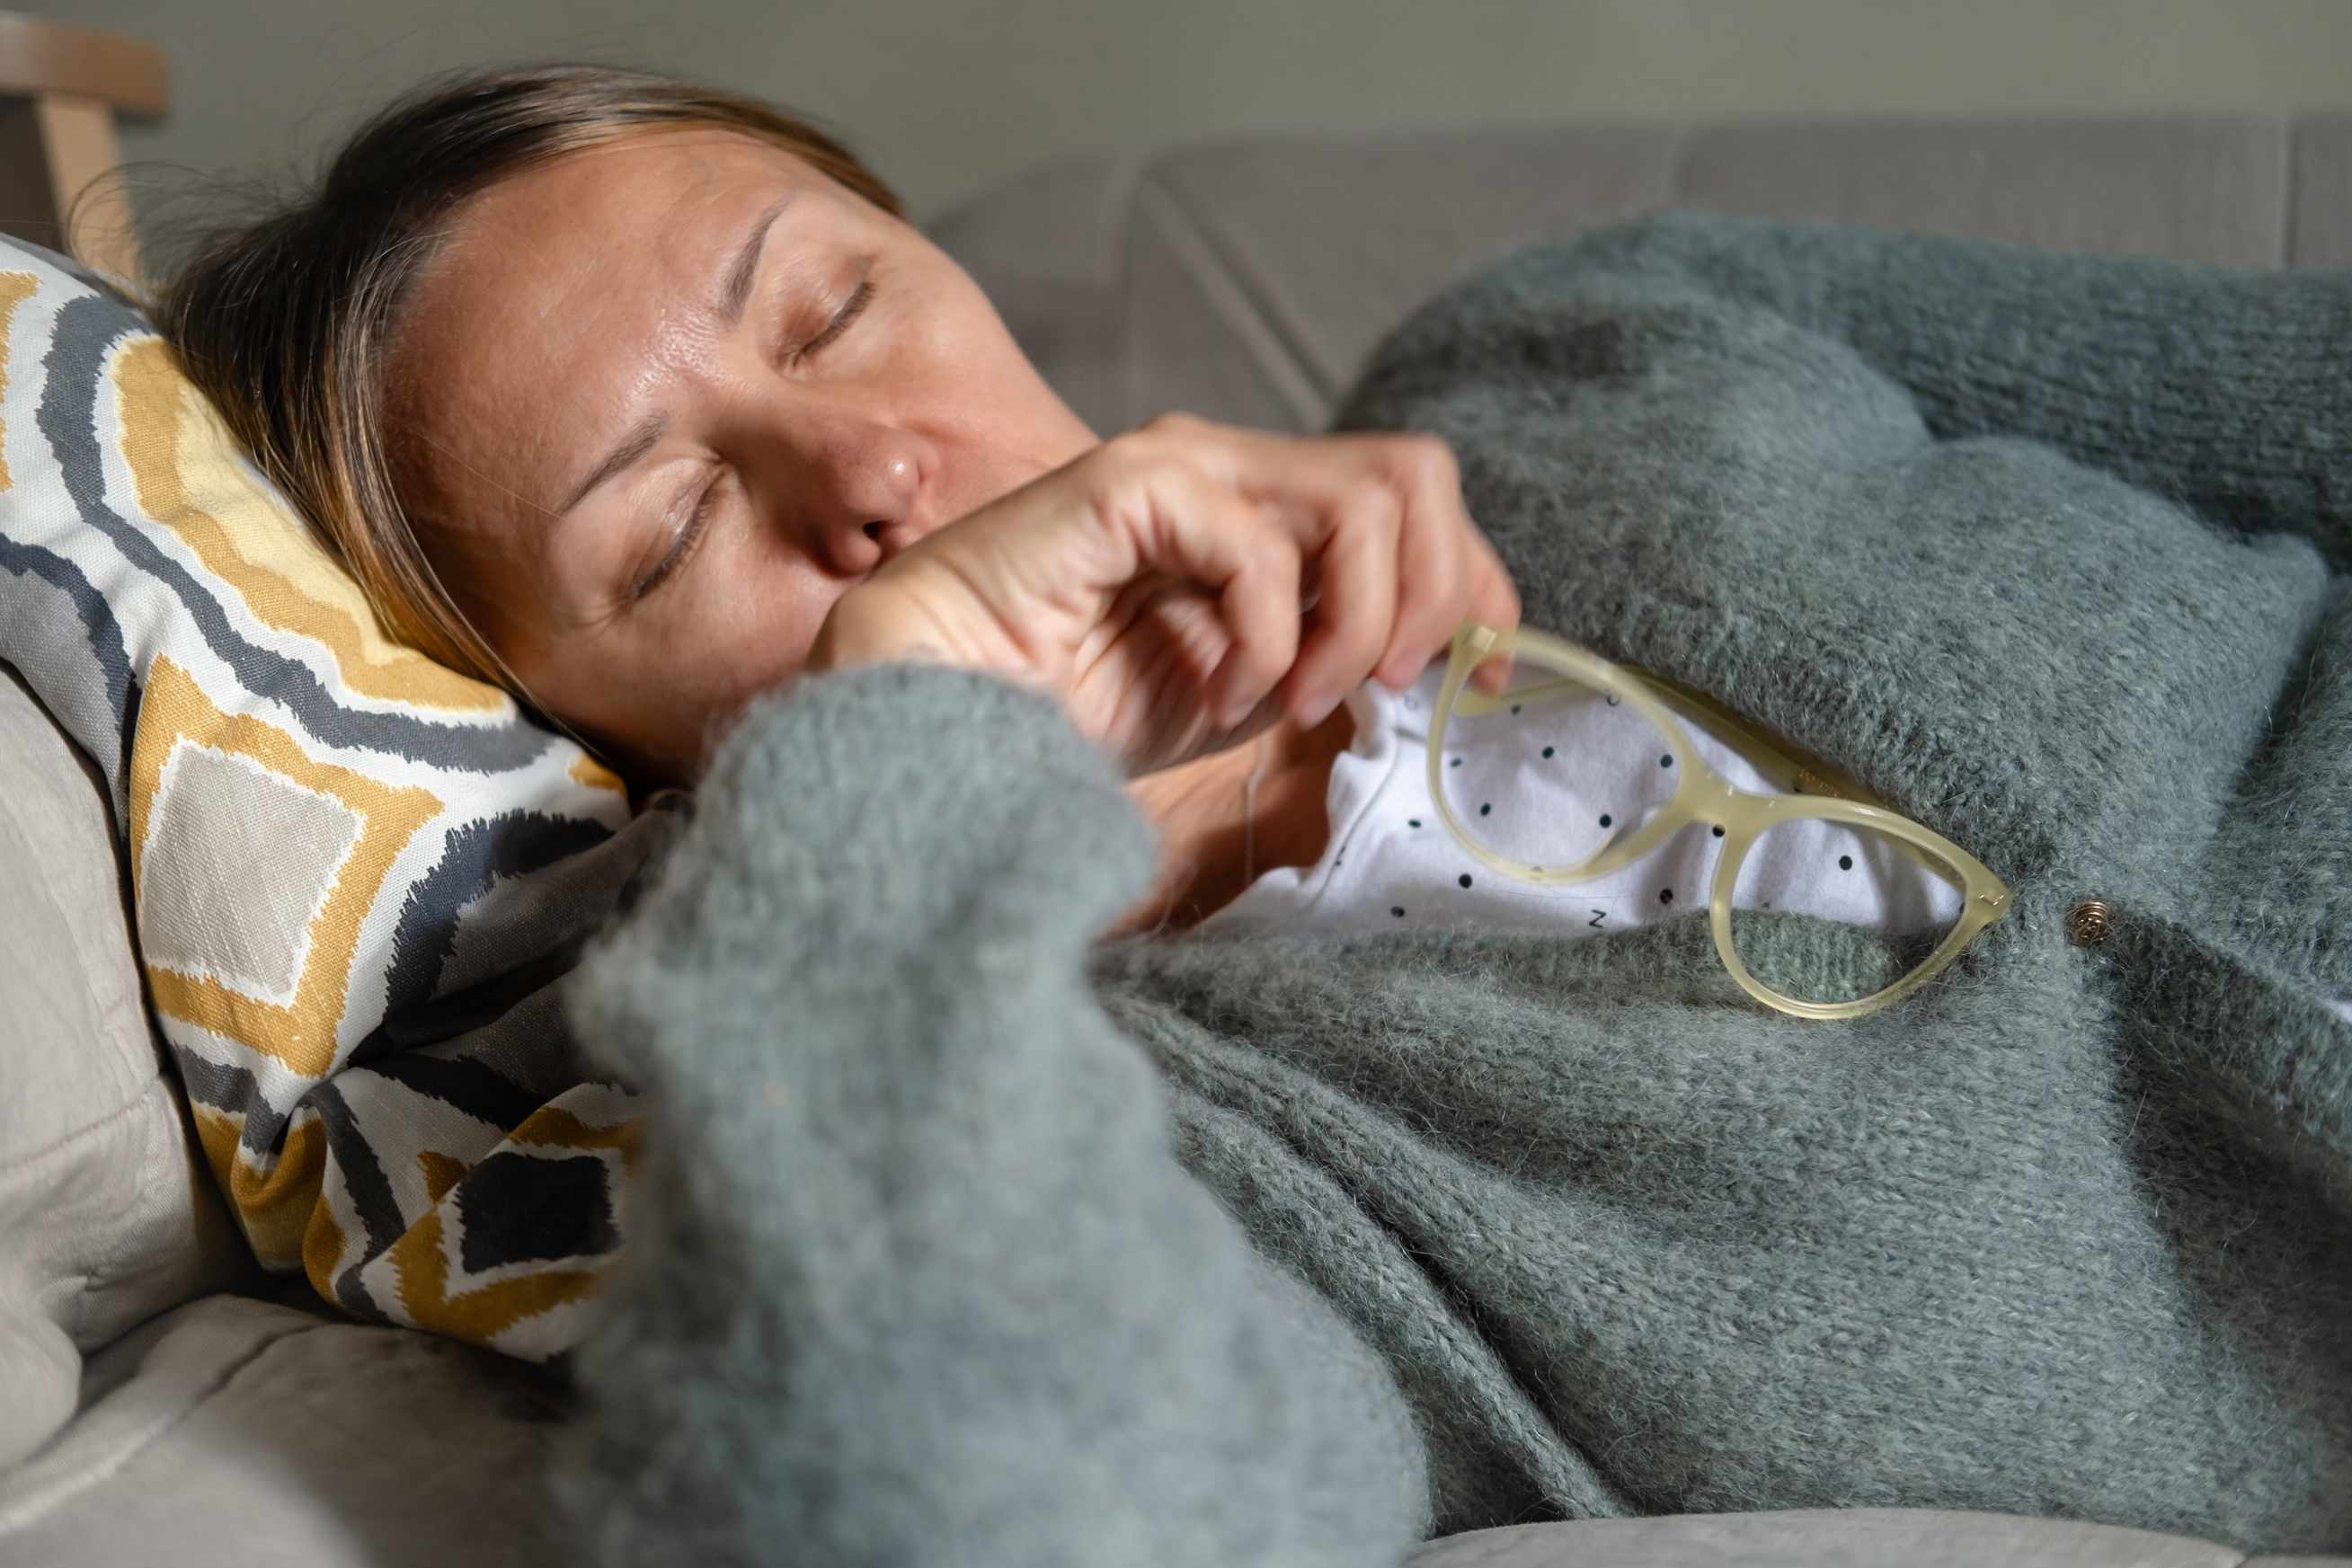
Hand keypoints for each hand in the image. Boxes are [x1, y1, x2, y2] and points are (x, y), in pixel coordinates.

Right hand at [805, 413, 1518, 774]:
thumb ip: (1333, 653)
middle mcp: (1234, 467)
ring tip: (1293, 695)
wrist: (935, 715)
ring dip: (1356, 619)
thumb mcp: (1247, 689)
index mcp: (1266, 508)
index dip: (1477, 583)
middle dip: (1436, 591)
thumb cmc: (1073, 707)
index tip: (1481, 679)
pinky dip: (1269, 635)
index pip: (1420, 498)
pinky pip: (1263, 544)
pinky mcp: (1133, 484)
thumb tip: (1445, 655)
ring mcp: (1184, 466)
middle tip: (1382, 684)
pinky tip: (1224, 689)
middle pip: (1418, 474)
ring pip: (1367, 498)